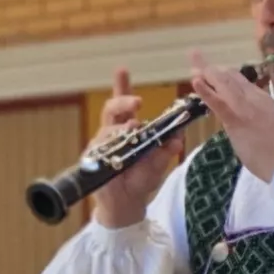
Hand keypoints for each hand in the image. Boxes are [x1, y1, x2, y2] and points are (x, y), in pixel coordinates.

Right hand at [83, 71, 192, 229]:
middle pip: (111, 109)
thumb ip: (167, 149)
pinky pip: (101, 148)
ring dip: (122, 128)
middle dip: (123, 102)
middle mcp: (112, 133)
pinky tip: (118, 146)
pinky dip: (111, 145)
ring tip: (134, 129)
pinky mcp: (94, 159)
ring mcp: (101, 145)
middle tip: (137, 103)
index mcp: (126, 129)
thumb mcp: (159, 163)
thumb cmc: (141, 180)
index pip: (122, 104)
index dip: (120, 85)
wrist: (127, 204)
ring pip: (108, 129)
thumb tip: (179, 137)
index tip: (121, 69)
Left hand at [197, 50, 273, 181]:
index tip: (211, 70)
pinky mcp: (236, 119)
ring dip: (207, 72)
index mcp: (262, 99)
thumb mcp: (268, 124)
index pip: (240, 80)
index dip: (224, 73)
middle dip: (211, 68)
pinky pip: (218, 102)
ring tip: (193, 62)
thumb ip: (254, 114)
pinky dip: (206, 91)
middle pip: (230, 77)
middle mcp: (254, 98)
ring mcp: (245, 107)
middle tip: (195, 57)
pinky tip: (195, 81)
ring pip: (223, 84)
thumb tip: (242, 114)